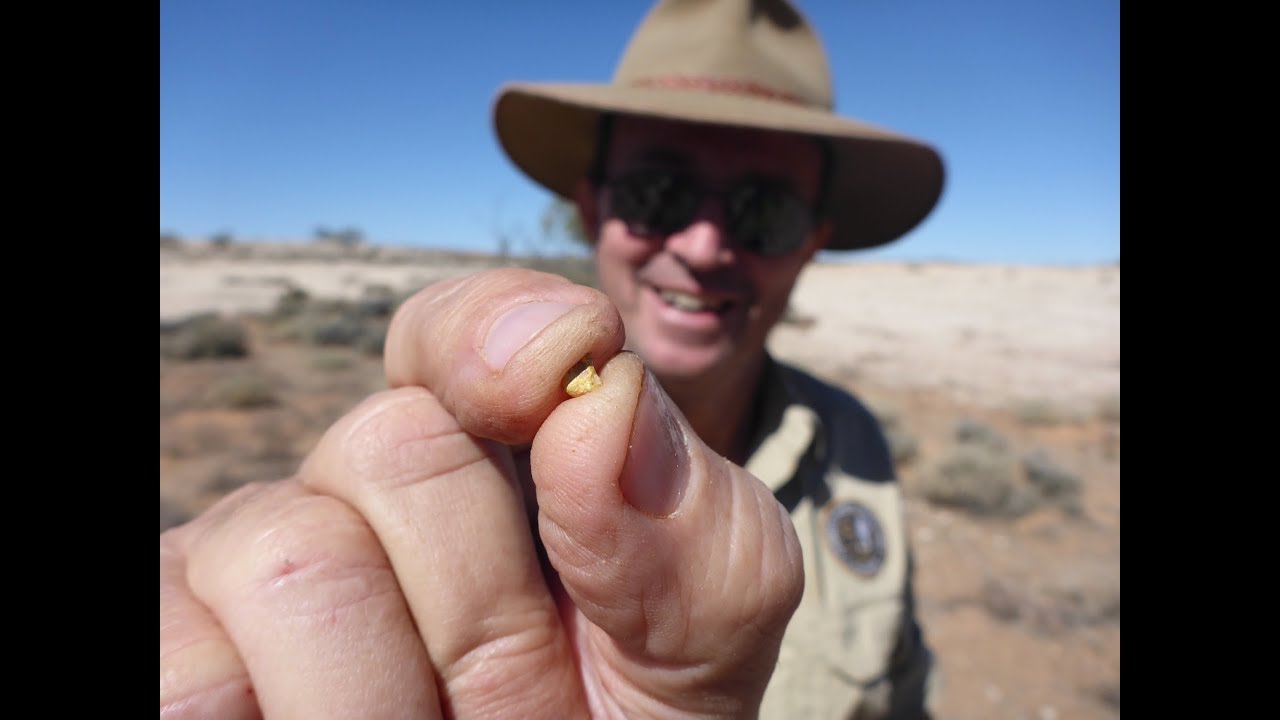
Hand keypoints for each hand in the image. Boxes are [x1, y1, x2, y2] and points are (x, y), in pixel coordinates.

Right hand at [160, 269, 803, 718]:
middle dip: (481, 598)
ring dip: (391, 693)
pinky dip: (262, 716)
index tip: (543, 394)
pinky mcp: (191, 653)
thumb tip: (597, 400)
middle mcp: (369, 488)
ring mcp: (265, 568)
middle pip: (389, 446)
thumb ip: (690, 517)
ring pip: (289, 555)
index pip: (466, 327)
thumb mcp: (707, 624)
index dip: (495, 344)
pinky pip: (185, 661)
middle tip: (517, 688)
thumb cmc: (637, 715)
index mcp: (498, 446)